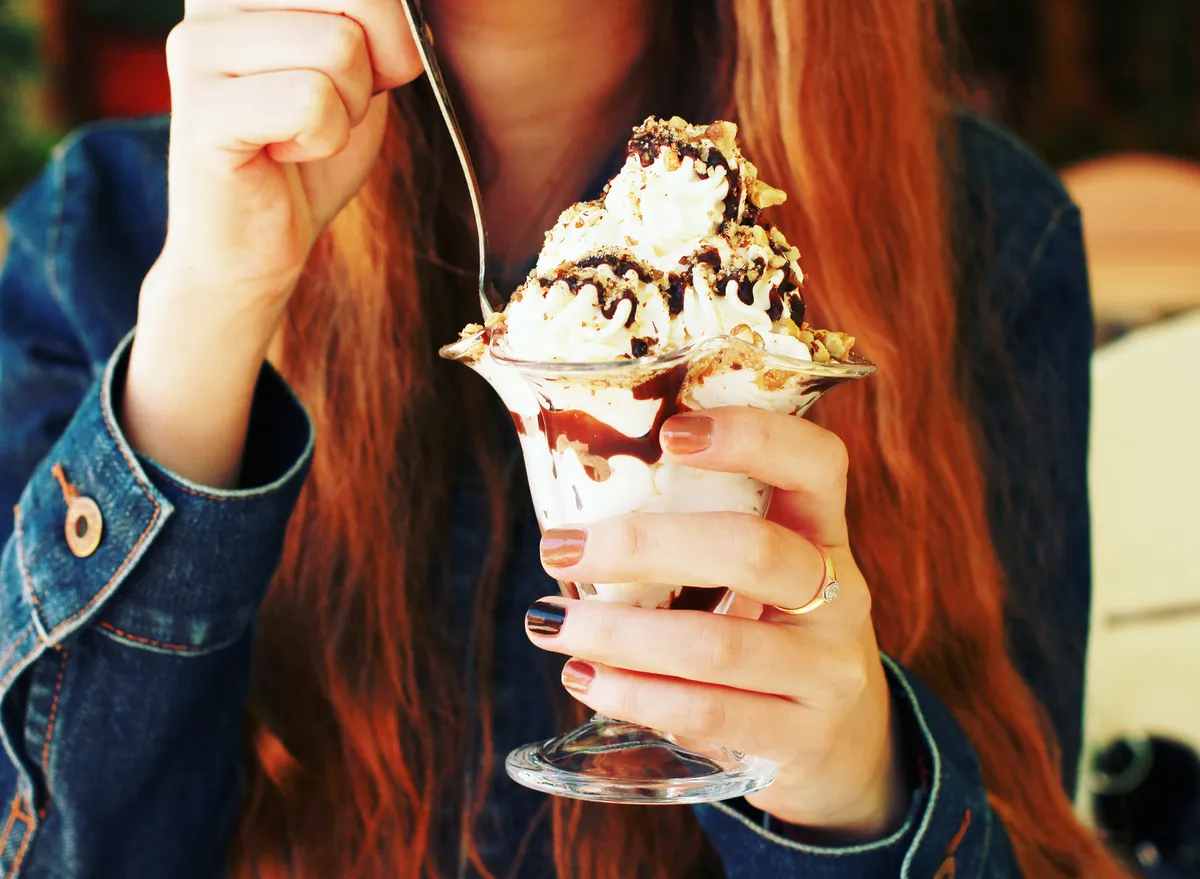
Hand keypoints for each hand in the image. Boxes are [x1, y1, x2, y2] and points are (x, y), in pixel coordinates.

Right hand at [124, 0, 421, 486]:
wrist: (254, 244)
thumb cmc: (311, 153)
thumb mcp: (362, 70)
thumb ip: (380, 22)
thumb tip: (412, 9)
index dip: (393, 36)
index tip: (349, 78)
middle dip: (374, 72)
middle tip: (327, 110)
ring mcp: (198, 45)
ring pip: (341, 48)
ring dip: (345, 112)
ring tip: (299, 133)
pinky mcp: (201, 109)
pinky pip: (312, 102)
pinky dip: (321, 141)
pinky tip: (282, 153)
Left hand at [525, 408, 908, 836]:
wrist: (844, 744)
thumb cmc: (771, 634)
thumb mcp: (766, 577)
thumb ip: (700, 538)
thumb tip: (572, 513)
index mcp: (825, 535)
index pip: (817, 465)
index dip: (753, 438)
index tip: (671, 433)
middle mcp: (840, 597)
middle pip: (754, 552)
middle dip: (644, 546)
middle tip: (559, 547)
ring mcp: (827, 673)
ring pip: (719, 644)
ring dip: (618, 633)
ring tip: (548, 623)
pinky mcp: (802, 740)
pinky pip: (708, 713)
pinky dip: (635, 695)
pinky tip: (585, 678)